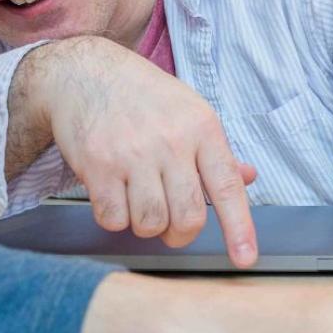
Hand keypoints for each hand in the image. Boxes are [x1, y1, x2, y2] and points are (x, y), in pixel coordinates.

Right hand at [15, 36, 257, 265]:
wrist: (85, 73)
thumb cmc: (143, 95)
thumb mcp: (190, 111)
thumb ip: (217, 151)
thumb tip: (248, 177)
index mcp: (202, 128)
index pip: (227, 186)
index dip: (239, 227)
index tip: (245, 258)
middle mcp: (171, 142)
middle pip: (189, 217)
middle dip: (182, 234)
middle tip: (173, 227)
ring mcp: (133, 155)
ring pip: (151, 223)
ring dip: (147, 226)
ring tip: (141, 204)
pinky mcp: (98, 166)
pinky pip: (114, 219)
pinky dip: (115, 218)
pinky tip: (115, 196)